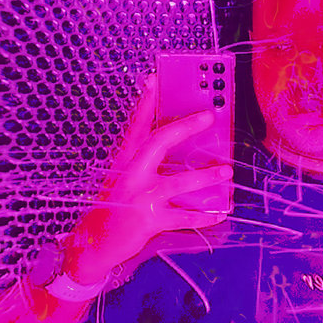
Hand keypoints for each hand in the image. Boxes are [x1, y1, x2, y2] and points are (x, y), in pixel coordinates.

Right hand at [62, 74, 231, 285]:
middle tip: (208, 116)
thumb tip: (173, 145)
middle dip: (185, 128)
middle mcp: (131, 175)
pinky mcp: (150, 220)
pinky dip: (204, 216)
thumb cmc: (112, 207)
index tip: (155, 79)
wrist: (95, 243)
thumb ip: (141, 161)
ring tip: (227, 171)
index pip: (135, 125)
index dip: (145, 102)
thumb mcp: (121, 177)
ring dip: (206, 176)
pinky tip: (220, 213)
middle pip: (158, 143)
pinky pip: (184, 217)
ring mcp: (141, 197)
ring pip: (179, 182)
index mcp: (123, 161)